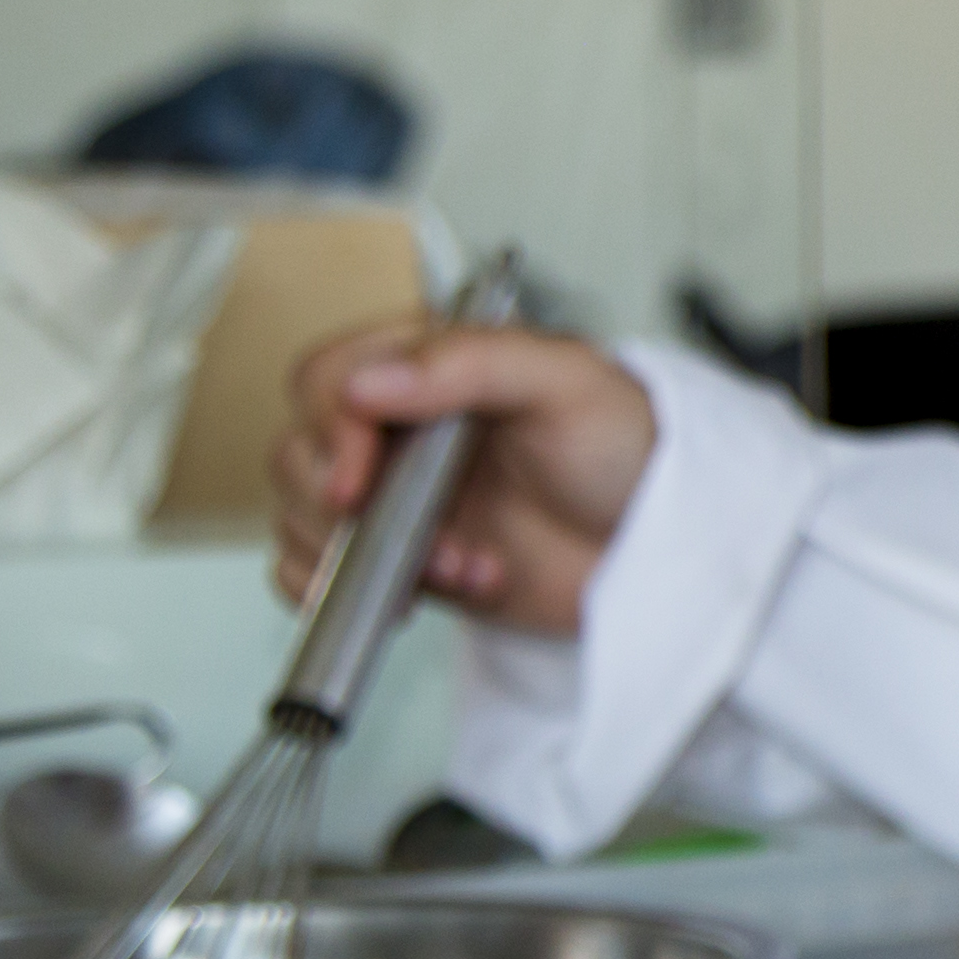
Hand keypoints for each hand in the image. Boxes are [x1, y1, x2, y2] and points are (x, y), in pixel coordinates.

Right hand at [270, 316, 656, 637]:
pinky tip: (426, 595)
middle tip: (425, 535)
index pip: (326, 380)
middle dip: (345, 508)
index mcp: (430, 367)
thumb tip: (367, 382)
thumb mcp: (566, 382)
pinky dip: (350, 595)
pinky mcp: (399, 558)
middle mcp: (401, 428)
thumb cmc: (630, 447)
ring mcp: (395, 497)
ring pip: (301, 520)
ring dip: (367, 556)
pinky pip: (318, 577)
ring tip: (463, 565)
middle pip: (297, 455)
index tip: (359, 478)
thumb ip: (470, 363)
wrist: (661, 546)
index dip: (329, 429)